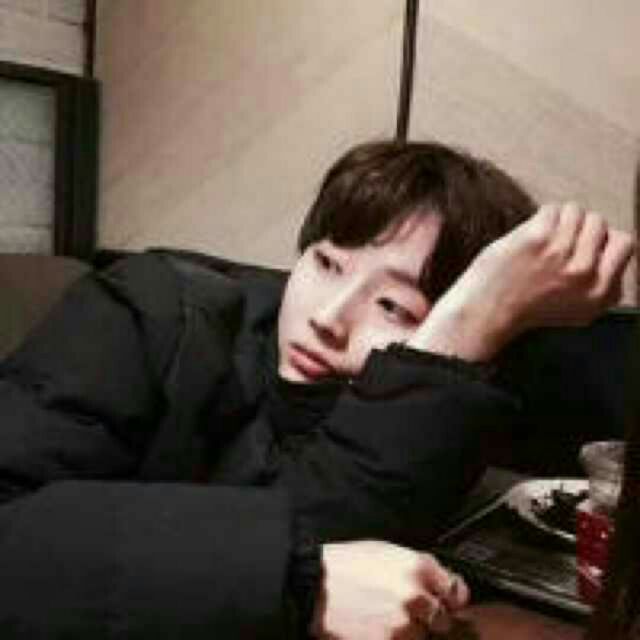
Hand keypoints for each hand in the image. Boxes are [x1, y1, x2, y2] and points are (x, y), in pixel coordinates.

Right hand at [312, 540, 467, 638]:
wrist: (313, 587)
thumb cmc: (347, 565)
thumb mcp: (385, 551)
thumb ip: (418, 567)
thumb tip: (443, 582)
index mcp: (419, 567)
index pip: (457, 591)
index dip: (447, 597)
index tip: (441, 601)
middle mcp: (417, 597)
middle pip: (443, 619)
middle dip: (430, 618)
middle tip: (406, 612)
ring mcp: (404, 626)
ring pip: (422, 637)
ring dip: (410, 633)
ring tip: (383, 620)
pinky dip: (393, 639)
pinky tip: (375, 628)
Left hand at [408, 203, 635, 360]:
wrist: (485, 313)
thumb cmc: (523, 309)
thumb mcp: (577, 311)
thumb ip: (601, 286)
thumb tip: (614, 252)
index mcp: (600, 292)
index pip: (623, 243)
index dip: (602, 240)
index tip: (582, 246)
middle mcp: (585, 273)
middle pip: (599, 222)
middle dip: (577, 228)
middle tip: (554, 245)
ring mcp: (562, 253)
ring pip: (576, 211)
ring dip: (557, 220)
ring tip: (540, 241)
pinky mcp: (539, 239)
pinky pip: (552, 208)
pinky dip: (539, 217)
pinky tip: (527, 237)